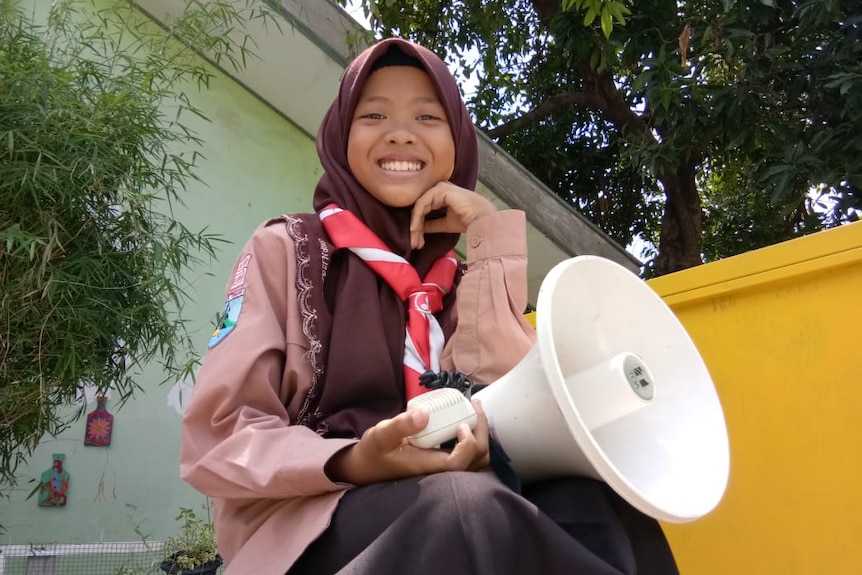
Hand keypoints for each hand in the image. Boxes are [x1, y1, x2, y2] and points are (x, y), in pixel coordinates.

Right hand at [325, 400, 490, 485]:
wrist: (366, 467)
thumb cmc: (373, 451)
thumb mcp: (381, 434)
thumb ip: (401, 425)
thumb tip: (424, 414)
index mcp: (428, 466)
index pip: (460, 462)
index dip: (469, 444)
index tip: (462, 424)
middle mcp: (440, 471)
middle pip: (476, 459)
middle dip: (481, 431)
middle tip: (474, 404)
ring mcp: (443, 468)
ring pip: (476, 459)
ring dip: (481, 434)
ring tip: (474, 410)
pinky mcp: (443, 462)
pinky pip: (469, 455)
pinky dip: (474, 438)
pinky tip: (466, 419)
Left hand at [410, 182, 495, 249]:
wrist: (482, 220)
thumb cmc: (470, 221)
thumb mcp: (446, 224)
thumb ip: (433, 224)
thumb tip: (419, 228)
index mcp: (443, 194)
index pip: (424, 208)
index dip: (418, 226)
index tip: (417, 242)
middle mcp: (440, 188)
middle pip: (420, 208)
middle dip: (415, 227)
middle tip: (414, 243)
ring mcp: (440, 187)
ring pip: (419, 206)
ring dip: (415, 225)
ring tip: (414, 240)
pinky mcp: (440, 190)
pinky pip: (422, 204)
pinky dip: (417, 218)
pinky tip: (415, 230)